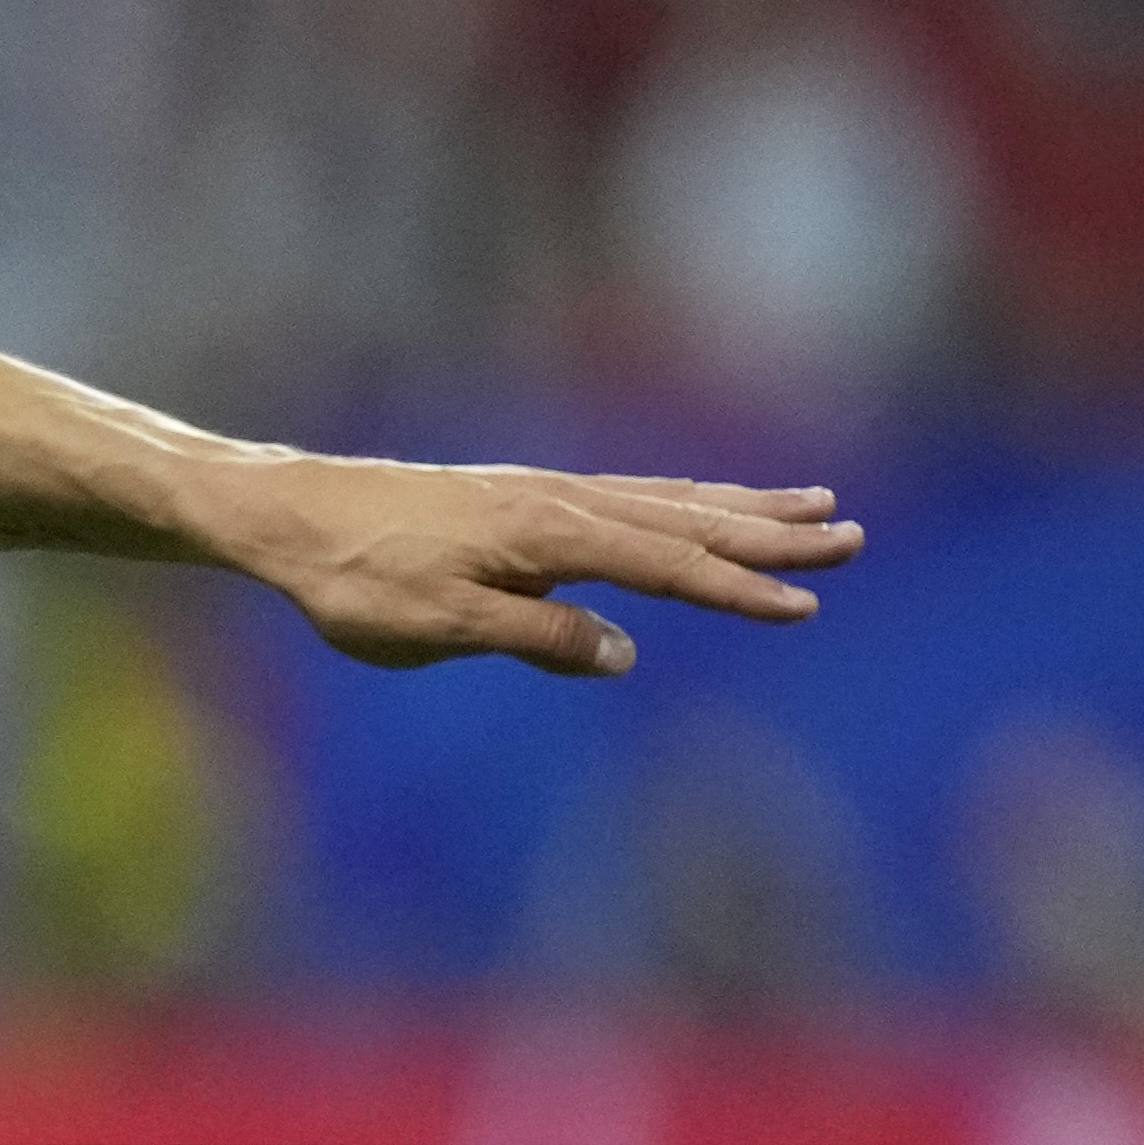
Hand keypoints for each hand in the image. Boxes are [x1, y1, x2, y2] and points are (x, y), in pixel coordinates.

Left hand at [206, 458, 860, 675]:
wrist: (291, 512)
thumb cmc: (353, 578)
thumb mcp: (437, 626)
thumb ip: (534, 639)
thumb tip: (623, 652)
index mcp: (549, 535)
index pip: (665, 566)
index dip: (736, 589)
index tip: (803, 604)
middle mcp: (560, 500)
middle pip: (686, 519)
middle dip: (771, 533)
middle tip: (853, 536)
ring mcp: (545, 492)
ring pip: (666, 500)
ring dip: (742, 507)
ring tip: (815, 506)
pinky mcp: (524, 496)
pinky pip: (628, 496)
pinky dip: (683, 501)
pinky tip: (704, 509)